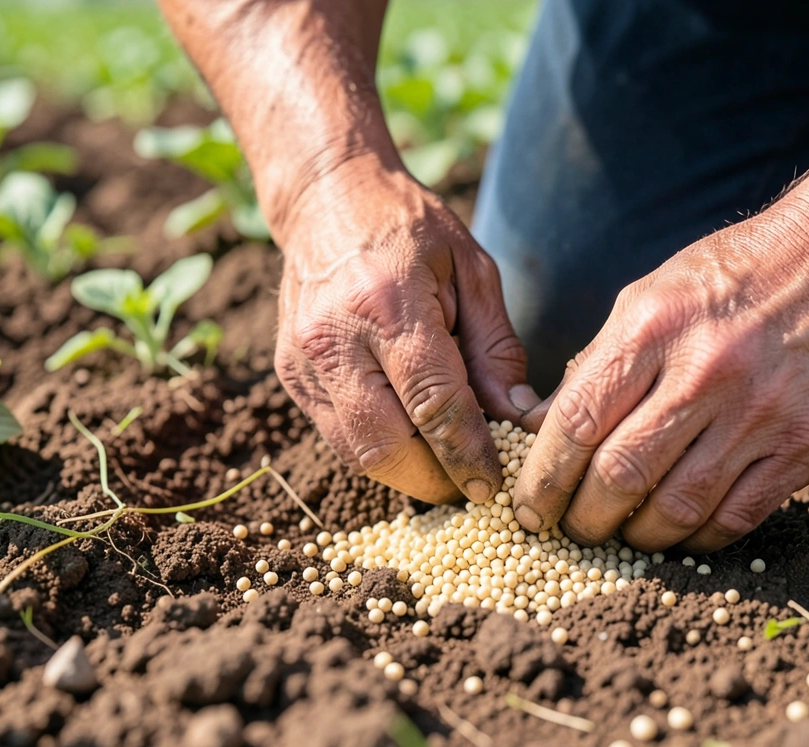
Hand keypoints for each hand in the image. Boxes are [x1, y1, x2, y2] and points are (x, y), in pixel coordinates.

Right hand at [272, 160, 539, 503]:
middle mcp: (334, 339)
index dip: (468, 454)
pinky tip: (413, 437)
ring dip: (406, 472)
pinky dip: (380, 448)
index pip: (434, 406)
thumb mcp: (473, 272)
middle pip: (385, 448)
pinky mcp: (290, 375)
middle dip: (434, 481)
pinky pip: (338, 435)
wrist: (328, 198)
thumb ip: (496, 350)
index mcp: (387, 305)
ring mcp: (302, 361)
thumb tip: (517, 420)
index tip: (496, 484)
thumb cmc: (412, 230)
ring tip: (447, 466)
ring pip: (356, 453)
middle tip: (473, 485)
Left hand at [512, 206, 808, 551]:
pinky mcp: (806, 446)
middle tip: (572, 530)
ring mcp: (761, 413)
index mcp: (654, 327)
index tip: (528, 507)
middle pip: (621, 475)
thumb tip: (539, 427)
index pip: (577, 422)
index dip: (542, 479)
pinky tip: (679, 532)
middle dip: (583, 519)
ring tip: (622, 534)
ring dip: (637, 536)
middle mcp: (706, 372)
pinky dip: (697, 538)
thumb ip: (599, 363)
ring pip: (677, 508)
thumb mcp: (654, 295)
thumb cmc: (738, 275)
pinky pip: (737, 517)